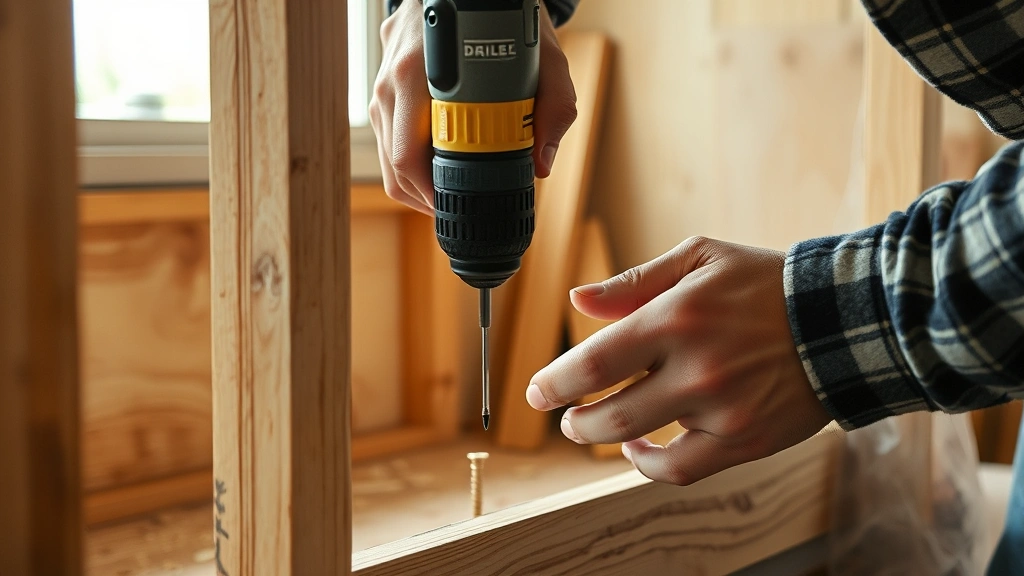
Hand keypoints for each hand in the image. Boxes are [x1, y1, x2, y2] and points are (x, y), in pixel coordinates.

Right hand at [369, 1, 577, 214]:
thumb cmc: (503, 14)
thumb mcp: (543, 54)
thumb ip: (554, 104)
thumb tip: (542, 162)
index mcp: (419, 73)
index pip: (409, 153)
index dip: (431, 191)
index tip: (458, 206)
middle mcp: (392, 81)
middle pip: (394, 163)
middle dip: (425, 196)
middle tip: (457, 210)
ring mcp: (382, 84)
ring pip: (386, 155)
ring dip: (415, 183)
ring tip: (449, 195)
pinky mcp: (383, 86)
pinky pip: (388, 137)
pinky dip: (409, 162)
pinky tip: (436, 169)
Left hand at [525, 237, 832, 484]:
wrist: (840, 321)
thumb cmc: (762, 284)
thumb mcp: (699, 260)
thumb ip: (633, 282)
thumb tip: (577, 300)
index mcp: (675, 318)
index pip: (593, 363)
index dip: (553, 384)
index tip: (536, 392)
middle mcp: (695, 369)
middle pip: (606, 414)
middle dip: (572, 420)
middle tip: (563, 416)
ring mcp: (721, 410)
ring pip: (638, 442)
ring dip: (602, 439)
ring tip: (592, 428)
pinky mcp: (744, 440)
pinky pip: (680, 470)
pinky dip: (649, 465)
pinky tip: (638, 450)